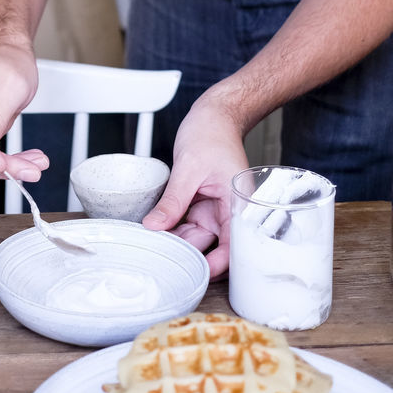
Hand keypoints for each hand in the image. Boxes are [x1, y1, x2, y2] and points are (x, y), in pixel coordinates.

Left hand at [142, 94, 247, 277]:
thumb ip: (173, 200)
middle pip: (212, 247)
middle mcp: (227, 212)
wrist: (212, 116)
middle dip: (190, 257)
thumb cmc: (211, 134)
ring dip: (177, 244)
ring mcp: (212, 210)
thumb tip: (154, 226)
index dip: (218, 265)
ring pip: (195, 238)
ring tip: (154, 251)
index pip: (233, 247)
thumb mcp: (189, 167)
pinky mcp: (199, 205)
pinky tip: (156, 234)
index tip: (196, 276)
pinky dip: (172, 229)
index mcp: (238, 206)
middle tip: (164, 264)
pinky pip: (185, 224)